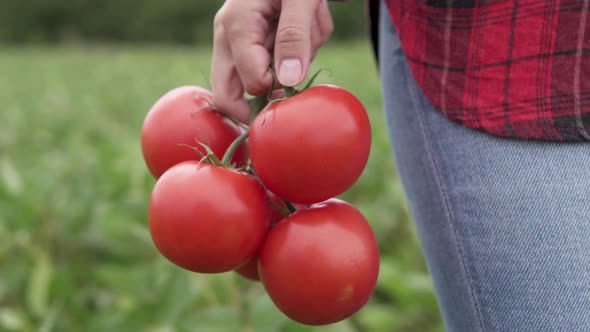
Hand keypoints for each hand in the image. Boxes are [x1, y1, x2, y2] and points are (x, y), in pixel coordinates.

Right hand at [211, 0, 333, 122]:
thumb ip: (294, 37)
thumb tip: (287, 82)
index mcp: (236, 25)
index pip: (250, 83)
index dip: (278, 87)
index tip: (300, 74)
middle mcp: (227, 36)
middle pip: (229, 95)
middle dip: (269, 90)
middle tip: (296, 77)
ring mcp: (236, 40)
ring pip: (259, 79)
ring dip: (295, 58)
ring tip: (310, 22)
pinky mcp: (252, 40)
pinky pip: (273, 62)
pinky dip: (298, 49)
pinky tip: (307, 21)